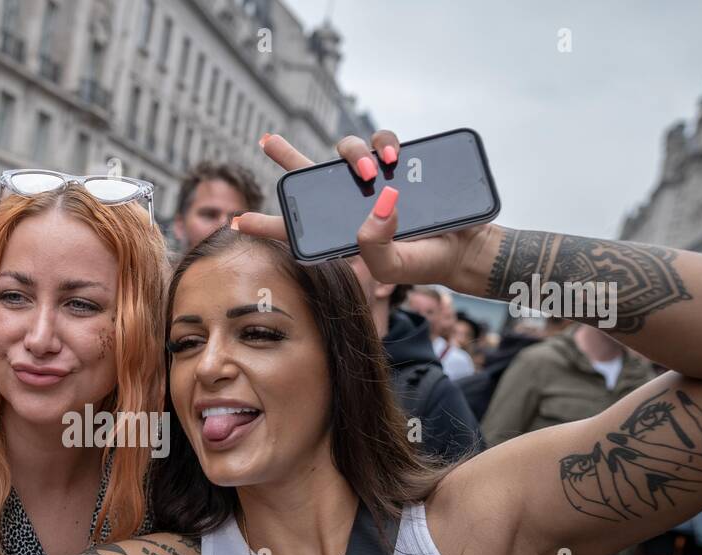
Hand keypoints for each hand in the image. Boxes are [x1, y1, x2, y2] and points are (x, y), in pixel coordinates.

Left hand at [235, 131, 495, 290]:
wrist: (464, 246)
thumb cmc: (423, 262)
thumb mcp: (394, 267)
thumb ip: (375, 246)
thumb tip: (372, 208)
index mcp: (339, 232)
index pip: (296, 228)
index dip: (266, 224)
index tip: (237, 221)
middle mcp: (350, 203)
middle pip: (310, 174)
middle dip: (286, 155)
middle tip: (265, 140)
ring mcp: (374, 181)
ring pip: (346, 151)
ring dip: (351, 154)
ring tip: (369, 171)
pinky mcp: (400, 165)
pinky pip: (383, 140)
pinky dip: (385, 142)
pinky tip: (394, 159)